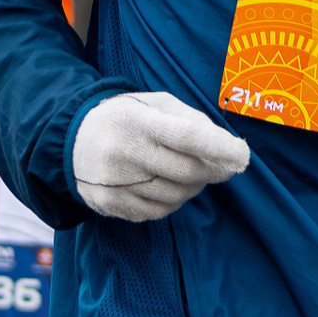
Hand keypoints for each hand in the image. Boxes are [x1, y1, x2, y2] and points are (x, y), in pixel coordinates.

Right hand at [72, 92, 249, 221]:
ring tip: (189, 171)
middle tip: (225, 166)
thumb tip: (227, 147)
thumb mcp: (156, 104)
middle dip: (213, 170)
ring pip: (176, 195)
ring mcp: (116, 183)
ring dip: (194, 186)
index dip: (219, 148)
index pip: (186, 136)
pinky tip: (169, 185)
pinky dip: (174, 201)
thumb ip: (191, 120)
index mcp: (139, 121)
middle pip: (187, 171)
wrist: (74, 141)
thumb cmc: (127, 118)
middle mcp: (125, 153)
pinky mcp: (112, 205)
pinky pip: (158, 212)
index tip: (242, 156)